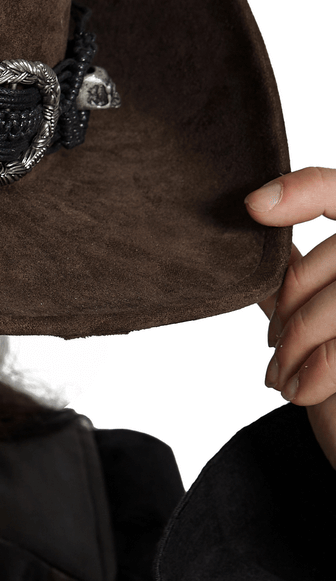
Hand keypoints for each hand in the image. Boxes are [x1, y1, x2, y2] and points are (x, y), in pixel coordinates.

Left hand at [245, 167, 335, 467]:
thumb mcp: (319, 320)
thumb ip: (301, 276)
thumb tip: (252, 236)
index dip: (303, 190)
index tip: (253, 206)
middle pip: (334, 257)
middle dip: (291, 302)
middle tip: (276, 342)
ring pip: (333, 304)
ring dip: (295, 345)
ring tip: (283, 374)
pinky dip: (310, 374)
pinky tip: (297, 390)